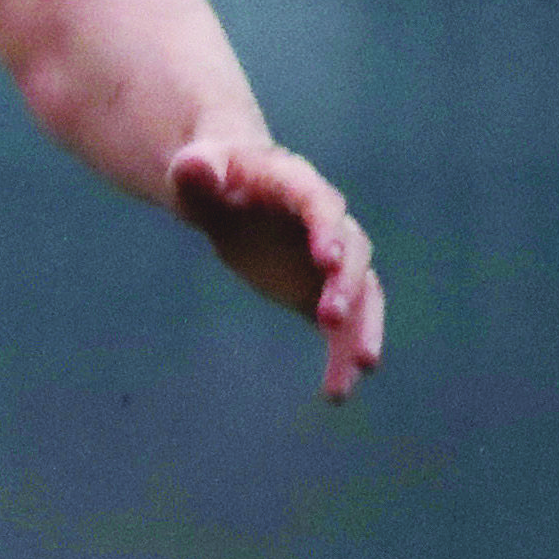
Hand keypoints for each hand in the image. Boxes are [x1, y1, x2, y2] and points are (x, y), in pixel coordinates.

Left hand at [168, 139, 386, 402]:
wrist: (224, 189)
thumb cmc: (210, 174)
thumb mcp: (196, 170)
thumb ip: (197, 170)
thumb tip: (195, 166)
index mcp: (296, 185)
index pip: (320, 204)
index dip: (326, 230)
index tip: (326, 260)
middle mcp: (327, 222)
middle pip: (353, 251)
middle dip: (346, 283)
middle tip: (330, 316)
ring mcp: (331, 258)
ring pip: (363, 294)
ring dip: (363, 327)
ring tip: (361, 365)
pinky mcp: (323, 289)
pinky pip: (344, 325)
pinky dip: (343, 355)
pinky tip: (337, 392)